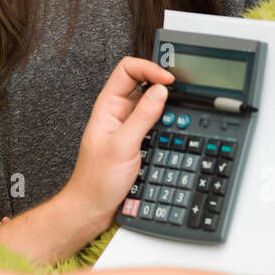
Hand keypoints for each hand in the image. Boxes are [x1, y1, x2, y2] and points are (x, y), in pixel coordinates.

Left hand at [65, 56, 174, 222]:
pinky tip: (174, 127)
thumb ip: (142, 117)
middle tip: (181, 90)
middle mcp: (118, 112)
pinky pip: (155, 121)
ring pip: (151, 103)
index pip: (127, 70)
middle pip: (142, 82)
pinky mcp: (137, 139)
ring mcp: (128, 125)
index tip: (168, 80)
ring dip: (165, 103)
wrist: (93, 206)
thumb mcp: (122, 145)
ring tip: (180, 107)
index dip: (149, 68)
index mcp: (108, 106)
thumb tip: (160, 91)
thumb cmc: (97, 180)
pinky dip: (166, 120)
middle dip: (161, 83)